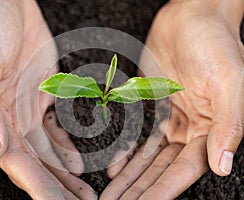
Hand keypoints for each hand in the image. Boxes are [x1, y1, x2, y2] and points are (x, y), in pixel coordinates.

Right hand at [0, 0, 95, 198]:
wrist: (3, 2)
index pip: (15, 162)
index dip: (37, 186)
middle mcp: (4, 119)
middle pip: (33, 163)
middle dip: (55, 187)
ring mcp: (23, 109)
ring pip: (46, 152)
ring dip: (63, 173)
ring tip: (83, 192)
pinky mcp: (39, 97)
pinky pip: (53, 130)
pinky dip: (65, 148)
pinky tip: (77, 162)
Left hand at [101, 0, 243, 198]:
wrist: (191, 15)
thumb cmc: (215, 41)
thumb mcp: (229, 80)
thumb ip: (229, 123)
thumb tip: (223, 164)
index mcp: (213, 128)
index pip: (185, 169)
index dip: (163, 190)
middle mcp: (192, 128)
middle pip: (162, 169)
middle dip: (140, 190)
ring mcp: (172, 118)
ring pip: (148, 157)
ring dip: (130, 177)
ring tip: (111, 195)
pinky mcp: (154, 105)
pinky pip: (140, 135)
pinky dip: (127, 152)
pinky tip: (114, 166)